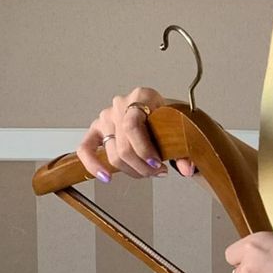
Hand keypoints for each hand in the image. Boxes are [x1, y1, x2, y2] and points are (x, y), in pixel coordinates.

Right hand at [74, 86, 195, 181]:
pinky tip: (106, 176)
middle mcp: (121, 104)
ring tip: (146, 173)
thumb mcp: (181, 127)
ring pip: (112, 152)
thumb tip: (187, 169)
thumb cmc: (169, 117)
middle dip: (141, 165)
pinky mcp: (96, 128)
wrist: (163, 111)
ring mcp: (107, 116)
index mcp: (142, 96)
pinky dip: (93, 164)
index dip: (144, 149)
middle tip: (156, 172)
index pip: (133, 125)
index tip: (157, 163)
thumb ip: (185, 149)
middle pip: (124, 145)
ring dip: (130, 169)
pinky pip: (86, 148)